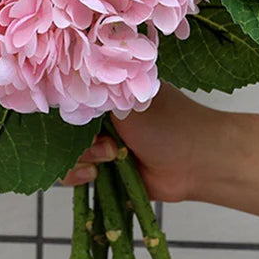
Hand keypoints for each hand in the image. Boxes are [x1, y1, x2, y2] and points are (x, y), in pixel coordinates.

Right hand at [60, 83, 214, 202]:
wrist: (196, 163)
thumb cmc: (169, 124)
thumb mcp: (128, 100)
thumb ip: (95, 94)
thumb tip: (64, 83)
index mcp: (107, 91)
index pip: (69, 94)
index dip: (63, 106)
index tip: (68, 116)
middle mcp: (100, 116)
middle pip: (64, 126)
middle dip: (73, 137)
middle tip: (102, 141)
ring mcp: (100, 143)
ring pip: (67, 151)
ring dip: (82, 157)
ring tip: (110, 157)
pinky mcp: (102, 170)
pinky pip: (75, 174)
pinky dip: (79, 176)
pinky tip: (97, 174)